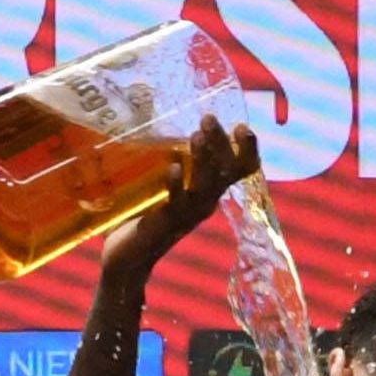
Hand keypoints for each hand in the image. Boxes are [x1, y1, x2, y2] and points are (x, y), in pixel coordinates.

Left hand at [103, 117, 262, 277]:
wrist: (129, 257)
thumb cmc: (144, 215)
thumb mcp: (163, 184)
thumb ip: (167, 158)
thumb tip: (154, 118)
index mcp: (209, 190)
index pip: (240, 168)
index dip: (246, 149)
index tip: (240, 126)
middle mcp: (205, 201)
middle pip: (226, 171)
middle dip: (220, 143)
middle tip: (208, 119)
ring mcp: (188, 213)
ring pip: (205, 185)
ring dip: (203, 160)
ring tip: (197, 136)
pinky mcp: (168, 222)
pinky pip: (177, 202)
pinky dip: (176, 184)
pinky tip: (174, 167)